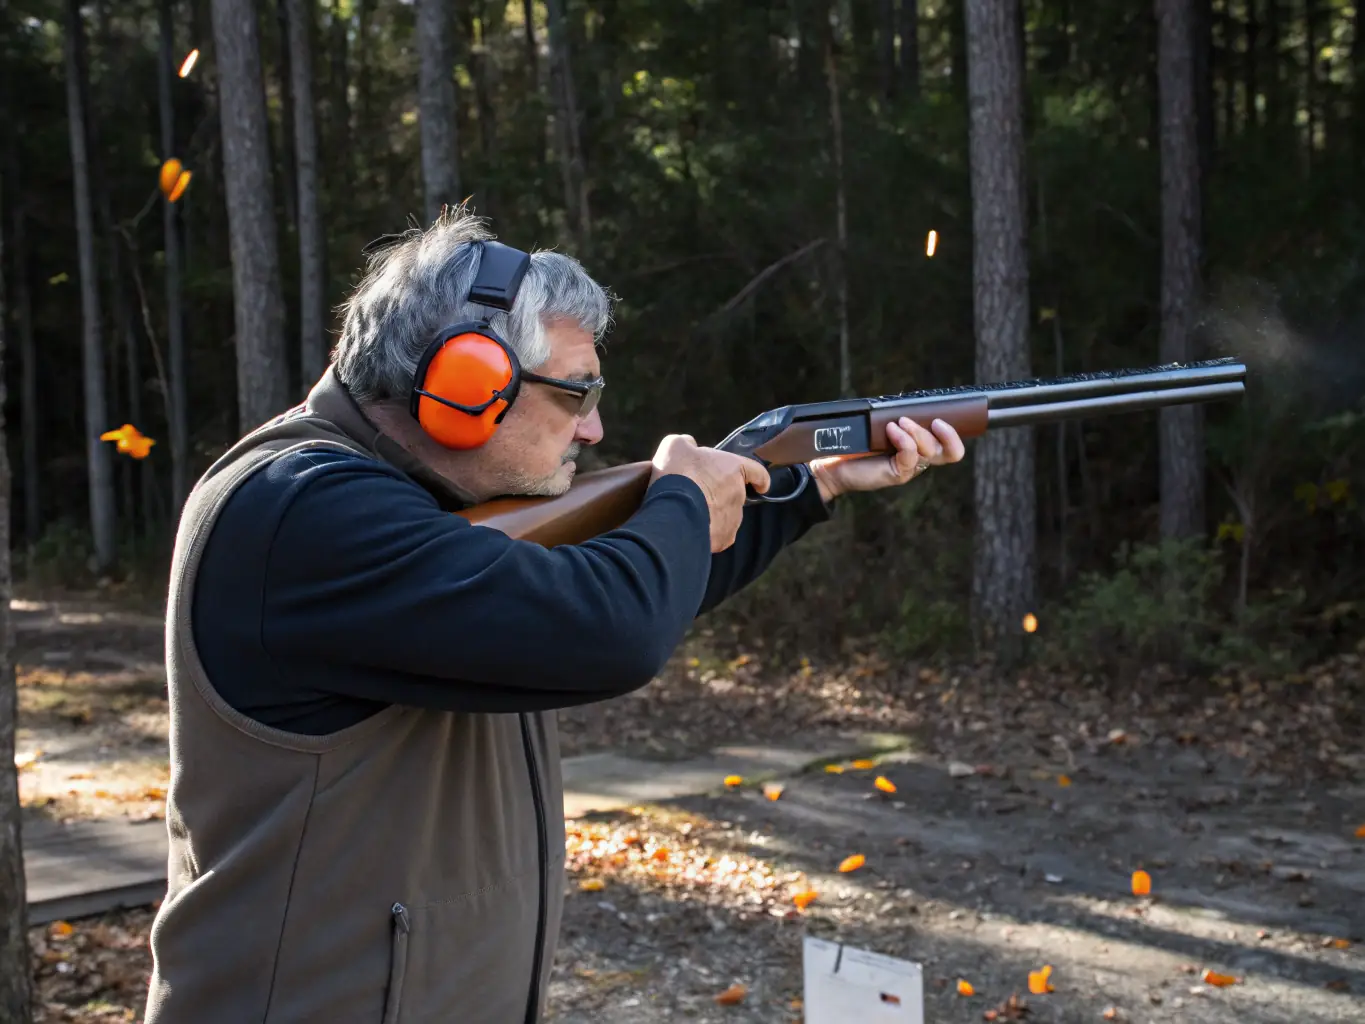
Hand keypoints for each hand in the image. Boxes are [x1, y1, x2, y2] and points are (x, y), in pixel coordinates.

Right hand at [650, 434, 770, 551]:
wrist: (672, 511)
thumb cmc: (677, 473)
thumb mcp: (675, 446)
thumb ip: (687, 444)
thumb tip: (690, 446)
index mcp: (733, 469)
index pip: (758, 472)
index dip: (759, 478)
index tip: (760, 485)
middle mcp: (738, 495)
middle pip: (736, 495)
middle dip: (722, 495)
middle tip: (700, 494)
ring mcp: (733, 520)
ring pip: (727, 517)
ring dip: (714, 514)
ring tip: (691, 514)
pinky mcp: (724, 540)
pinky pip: (719, 536)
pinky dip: (709, 533)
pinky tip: (693, 529)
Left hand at [809, 417, 965, 501]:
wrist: (832, 461)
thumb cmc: (857, 442)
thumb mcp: (884, 425)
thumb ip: (901, 419)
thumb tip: (911, 405)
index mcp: (920, 448)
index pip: (951, 449)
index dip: (954, 436)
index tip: (940, 418)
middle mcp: (919, 460)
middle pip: (950, 453)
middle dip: (946, 434)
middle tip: (933, 420)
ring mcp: (909, 468)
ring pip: (930, 451)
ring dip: (917, 431)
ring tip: (898, 422)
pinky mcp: (896, 474)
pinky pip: (910, 455)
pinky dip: (903, 439)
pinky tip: (890, 429)